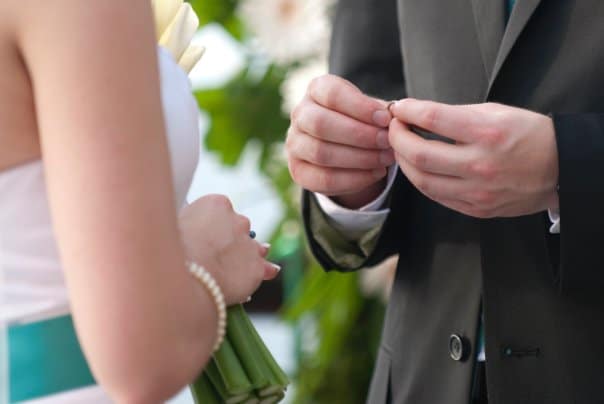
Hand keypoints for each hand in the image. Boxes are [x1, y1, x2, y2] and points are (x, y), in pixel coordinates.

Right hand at [179, 195, 278, 304]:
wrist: (179, 275)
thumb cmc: (169, 249)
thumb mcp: (172, 224)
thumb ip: (186, 222)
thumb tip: (184, 225)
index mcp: (217, 204)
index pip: (220, 209)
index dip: (212, 224)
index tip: (204, 234)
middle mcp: (238, 220)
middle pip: (239, 227)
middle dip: (231, 238)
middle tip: (217, 253)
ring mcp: (250, 244)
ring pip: (255, 246)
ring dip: (249, 253)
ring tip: (241, 263)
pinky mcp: (257, 268)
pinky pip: (267, 268)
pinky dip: (266, 270)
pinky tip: (270, 270)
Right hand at [286, 74, 394, 208]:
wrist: (344, 147)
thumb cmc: (360, 120)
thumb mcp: (370, 109)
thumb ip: (380, 111)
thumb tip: (392, 117)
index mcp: (316, 90)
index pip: (331, 93)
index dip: (359, 107)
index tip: (385, 119)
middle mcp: (300, 115)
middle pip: (320, 124)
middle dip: (358, 135)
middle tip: (386, 141)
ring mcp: (294, 144)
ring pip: (321, 153)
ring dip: (359, 158)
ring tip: (385, 159)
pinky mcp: (298, 171)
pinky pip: (323, 179)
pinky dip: (354, 179)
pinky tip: (376, 174)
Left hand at [389, 99, 558, 217]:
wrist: (561, 169)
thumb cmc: (528, 135)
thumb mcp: (496, 112)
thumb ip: (455, 115)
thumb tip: (418, 115)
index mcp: (487, 133)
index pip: (433, 119)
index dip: (408, 112)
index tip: (398, 109)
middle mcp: (480, 165)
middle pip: (419, 155)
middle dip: (397, 139)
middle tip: (393, 129)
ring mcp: (477, 192)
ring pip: (422, 181)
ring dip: (404, 163)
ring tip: (401, 149)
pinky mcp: (476, 209)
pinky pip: (436, 196)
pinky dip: (421, 181)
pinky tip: (418, 168)